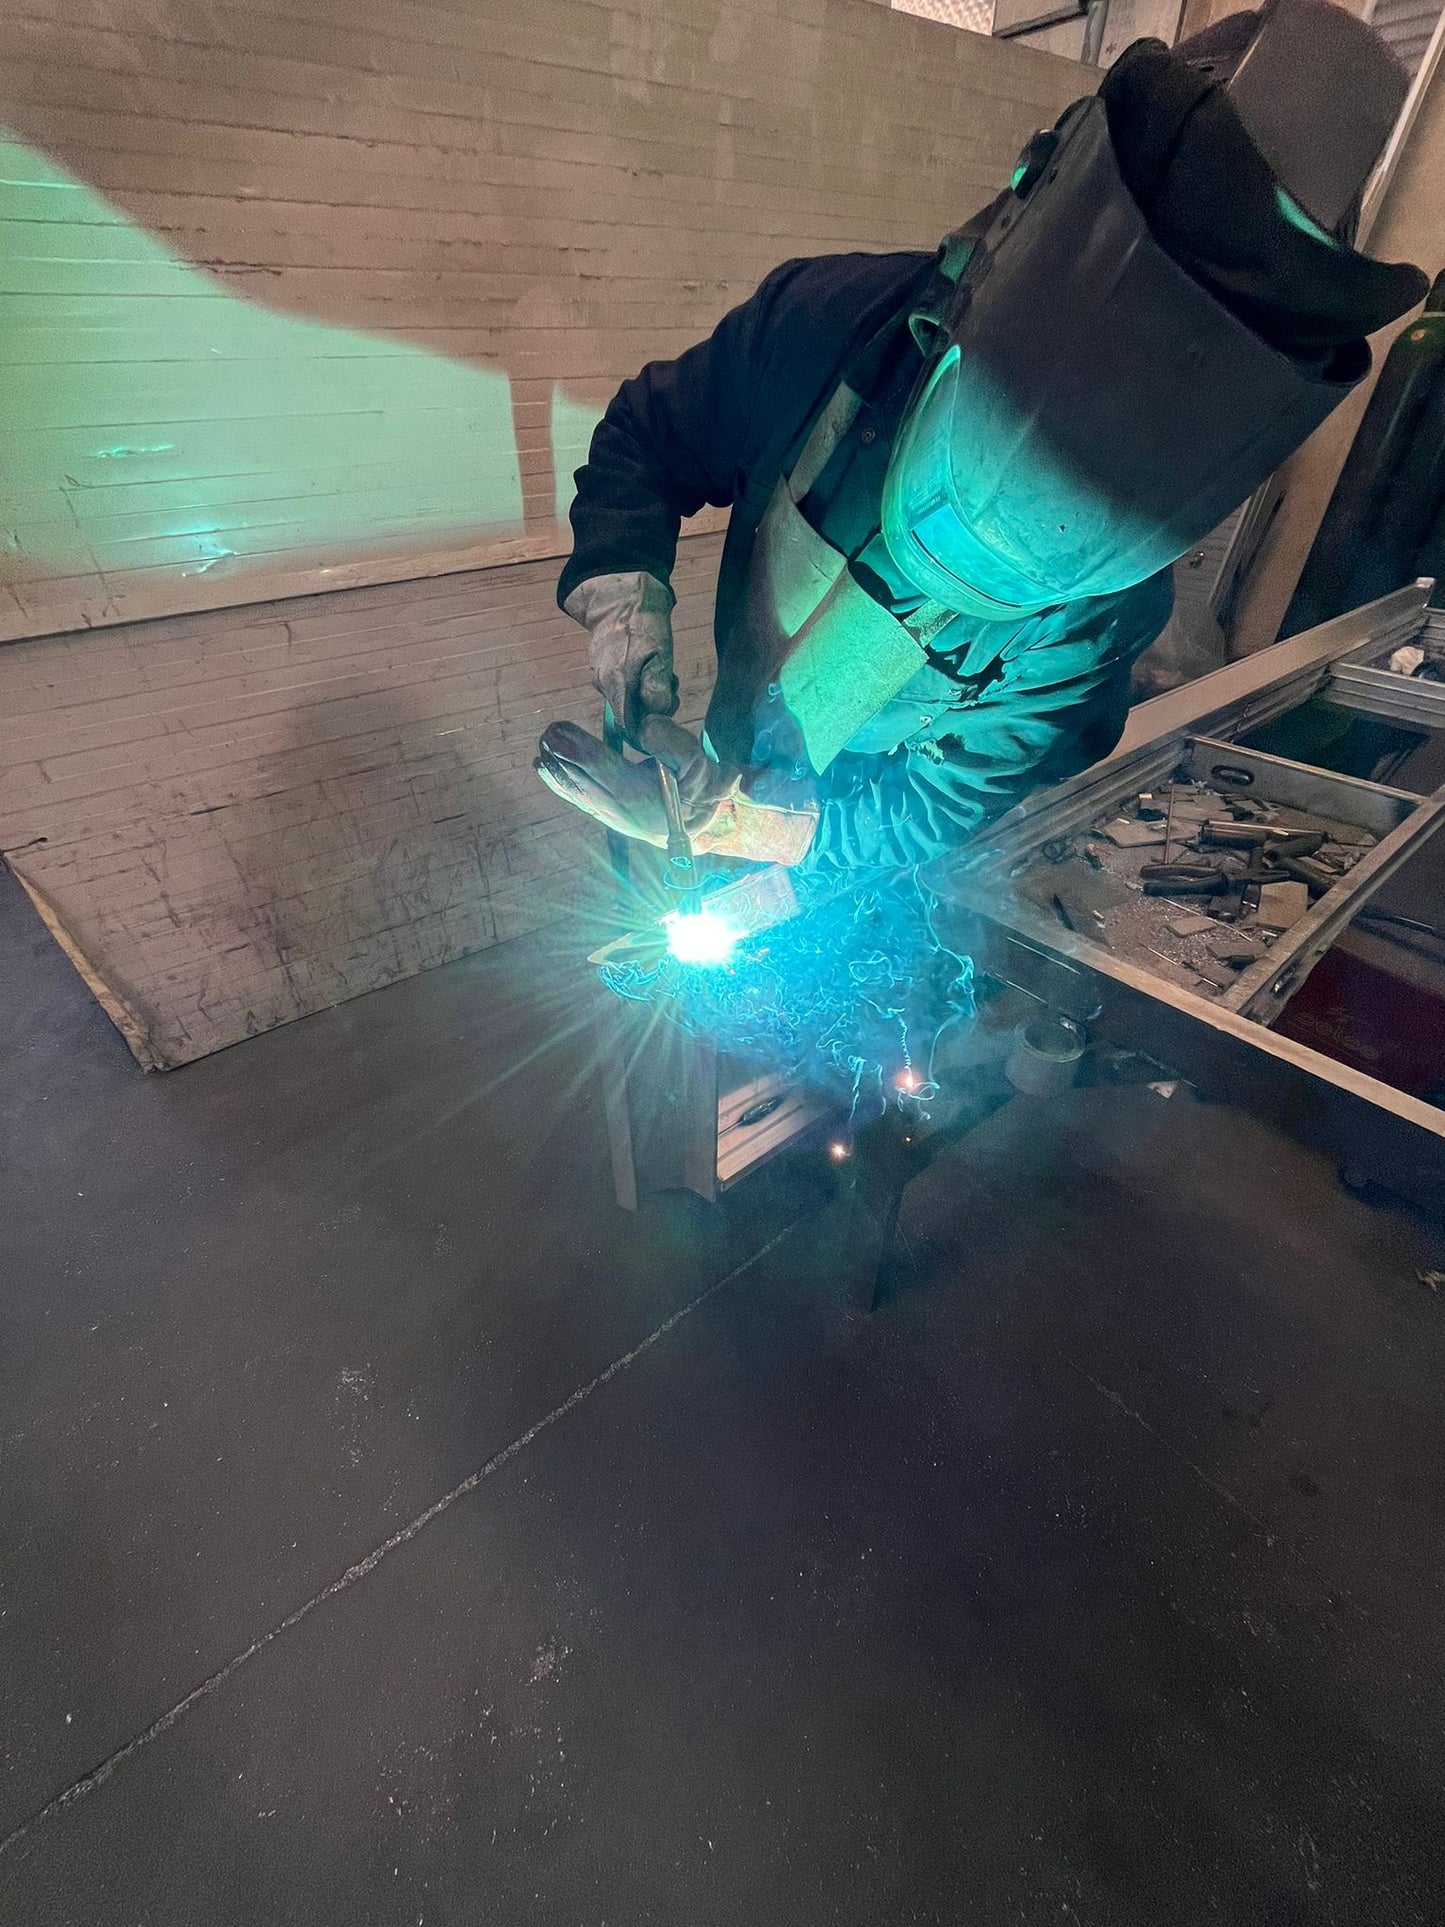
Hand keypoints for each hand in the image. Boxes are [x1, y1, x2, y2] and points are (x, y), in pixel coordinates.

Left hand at [535, 717, 819, 865]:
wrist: (706, 825)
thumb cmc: (704, 789)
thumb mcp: (700, 763)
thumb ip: (673, 743)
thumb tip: (642, 728)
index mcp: (644, 798)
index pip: (605, 770)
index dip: (580, 751)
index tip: (559, 732)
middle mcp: (624, 812)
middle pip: (587, 782)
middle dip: (564, 759)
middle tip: (545, 736)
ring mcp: (615, 818)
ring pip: (580, 793)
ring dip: (558, 773)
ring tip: (540, 754)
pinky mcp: (612, 818)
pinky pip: (582, 800)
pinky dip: (562, 785)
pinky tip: (545, 770)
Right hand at [562, 571, 677, 750]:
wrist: (620, 595)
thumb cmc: (642, 623)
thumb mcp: (659, 654)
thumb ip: (657, 686)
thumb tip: (658, 713)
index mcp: (616, 686)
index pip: (627, 727)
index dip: (647, 732)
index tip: (665, 723)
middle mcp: (604, 686)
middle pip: (630, 714)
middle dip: (653, 709)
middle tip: (673, 689)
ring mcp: (601, 676)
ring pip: (629, 698)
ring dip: (650, 693)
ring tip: (667, 674)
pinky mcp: (604, 666)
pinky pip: (625, 684)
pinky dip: (641, 682)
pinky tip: (653, 666)